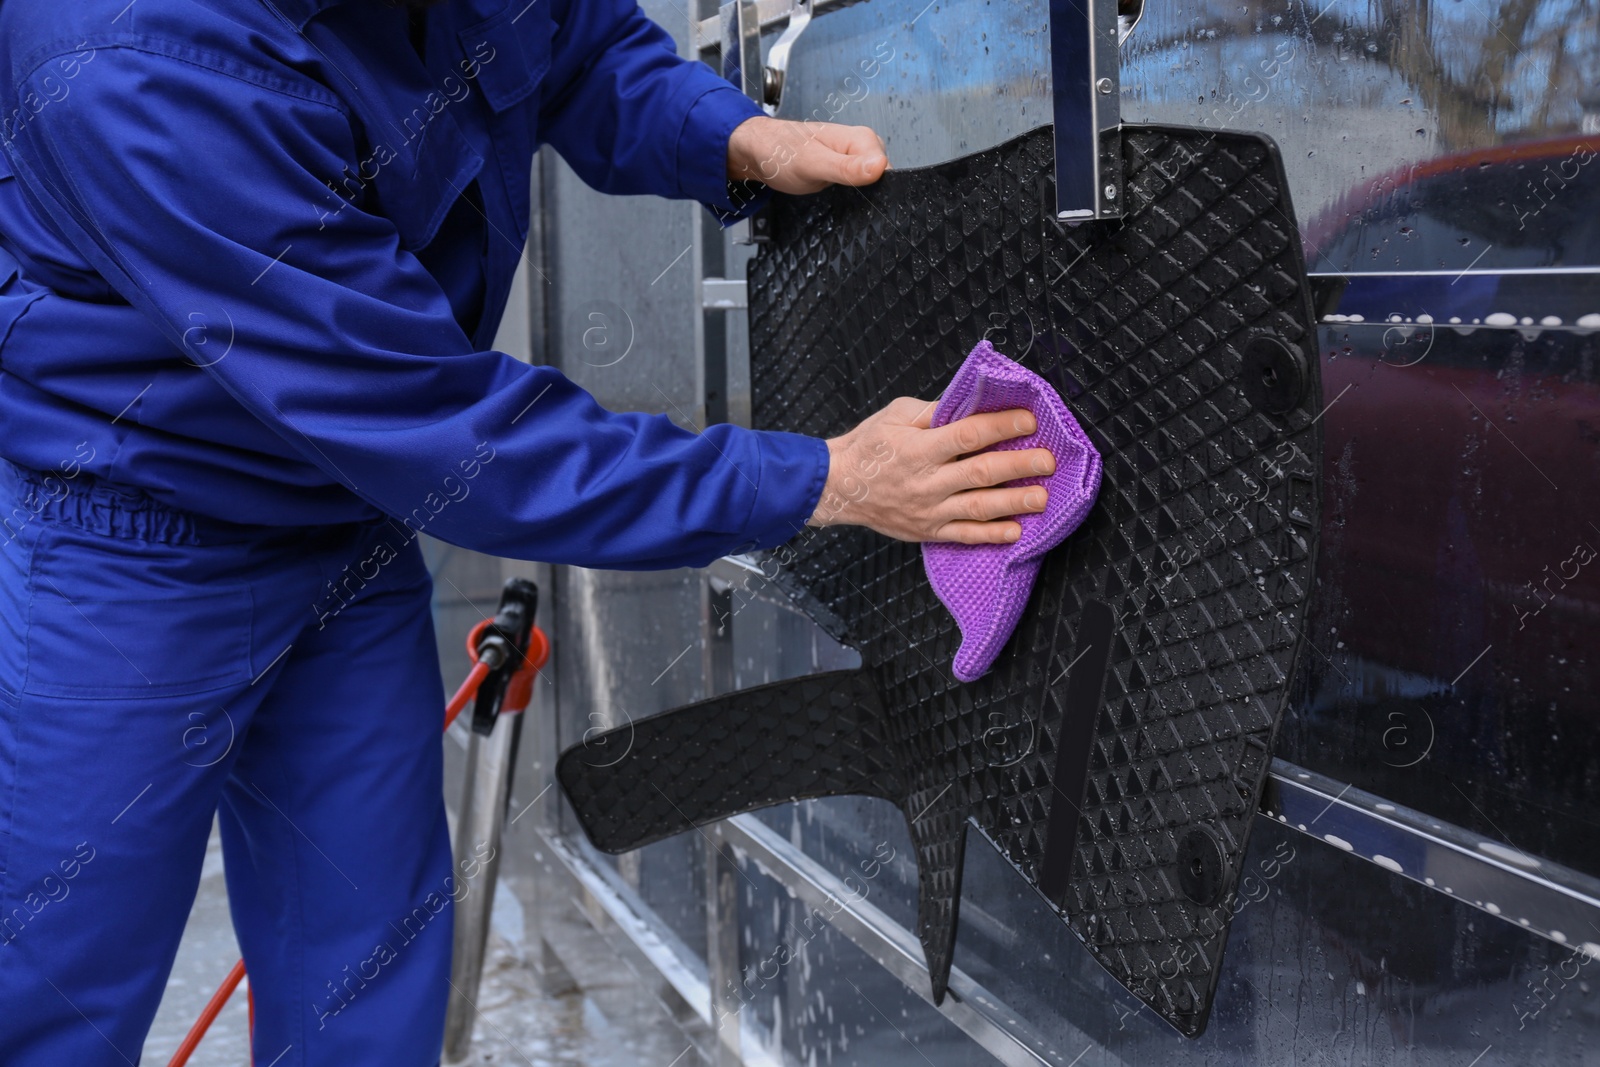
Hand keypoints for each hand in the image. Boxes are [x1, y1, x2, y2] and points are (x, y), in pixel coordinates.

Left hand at [727, 116, 888, 193]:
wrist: (758, 153)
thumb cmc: (779, 153)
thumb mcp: (813, 164)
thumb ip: (847, 168)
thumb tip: (880, 167)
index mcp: (861, 139)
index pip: (887, 169)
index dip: (875, 187)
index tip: (854, 194)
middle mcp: (861, 146)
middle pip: (882, 178)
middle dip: (866, 193)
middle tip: (838, 193)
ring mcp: (854, 158)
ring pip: (872, 183)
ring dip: (858, 195)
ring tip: (834, 191)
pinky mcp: (846, 170)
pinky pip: (860, 186)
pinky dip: (852, 194)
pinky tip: (836, 194)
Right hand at [810, 398, 1054, 543]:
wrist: (839, 486)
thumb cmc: (869, 446)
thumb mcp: (896, 414)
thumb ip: (934, 410)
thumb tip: (972, 403)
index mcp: (920, 447)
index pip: (969, 435)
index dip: (1001, 426)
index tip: (1028, 420)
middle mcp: (927, 481)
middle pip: (981, 472)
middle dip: (1018, 465)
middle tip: (1047, 461)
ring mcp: (929, 509)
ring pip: (978, 507)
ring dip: (1013, 502)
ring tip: (1042, 498)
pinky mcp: (929, 531)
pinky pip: (964, 535)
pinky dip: (991, 535)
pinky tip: (1016, 531)